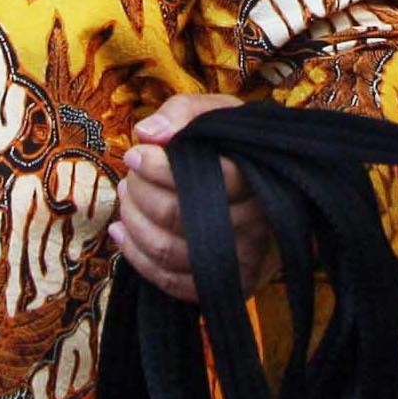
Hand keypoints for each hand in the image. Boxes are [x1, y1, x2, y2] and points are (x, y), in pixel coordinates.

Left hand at [115, 93, 272, 301]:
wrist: (274, 192)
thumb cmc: (236, 150)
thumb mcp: (219, 116)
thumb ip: (183, 113)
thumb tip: (147, 133)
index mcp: (257, 177)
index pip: (202, 178)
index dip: (157, 167)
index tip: (135, 154)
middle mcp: (256, 223)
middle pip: (176, 214)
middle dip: (138, 192)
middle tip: (130, 177)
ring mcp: (244, 260)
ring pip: (168, 250)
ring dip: (133, 222)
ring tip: (127, 198)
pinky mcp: (229, 285)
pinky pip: (172, 282)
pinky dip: (137, 258)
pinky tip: (123, 232)